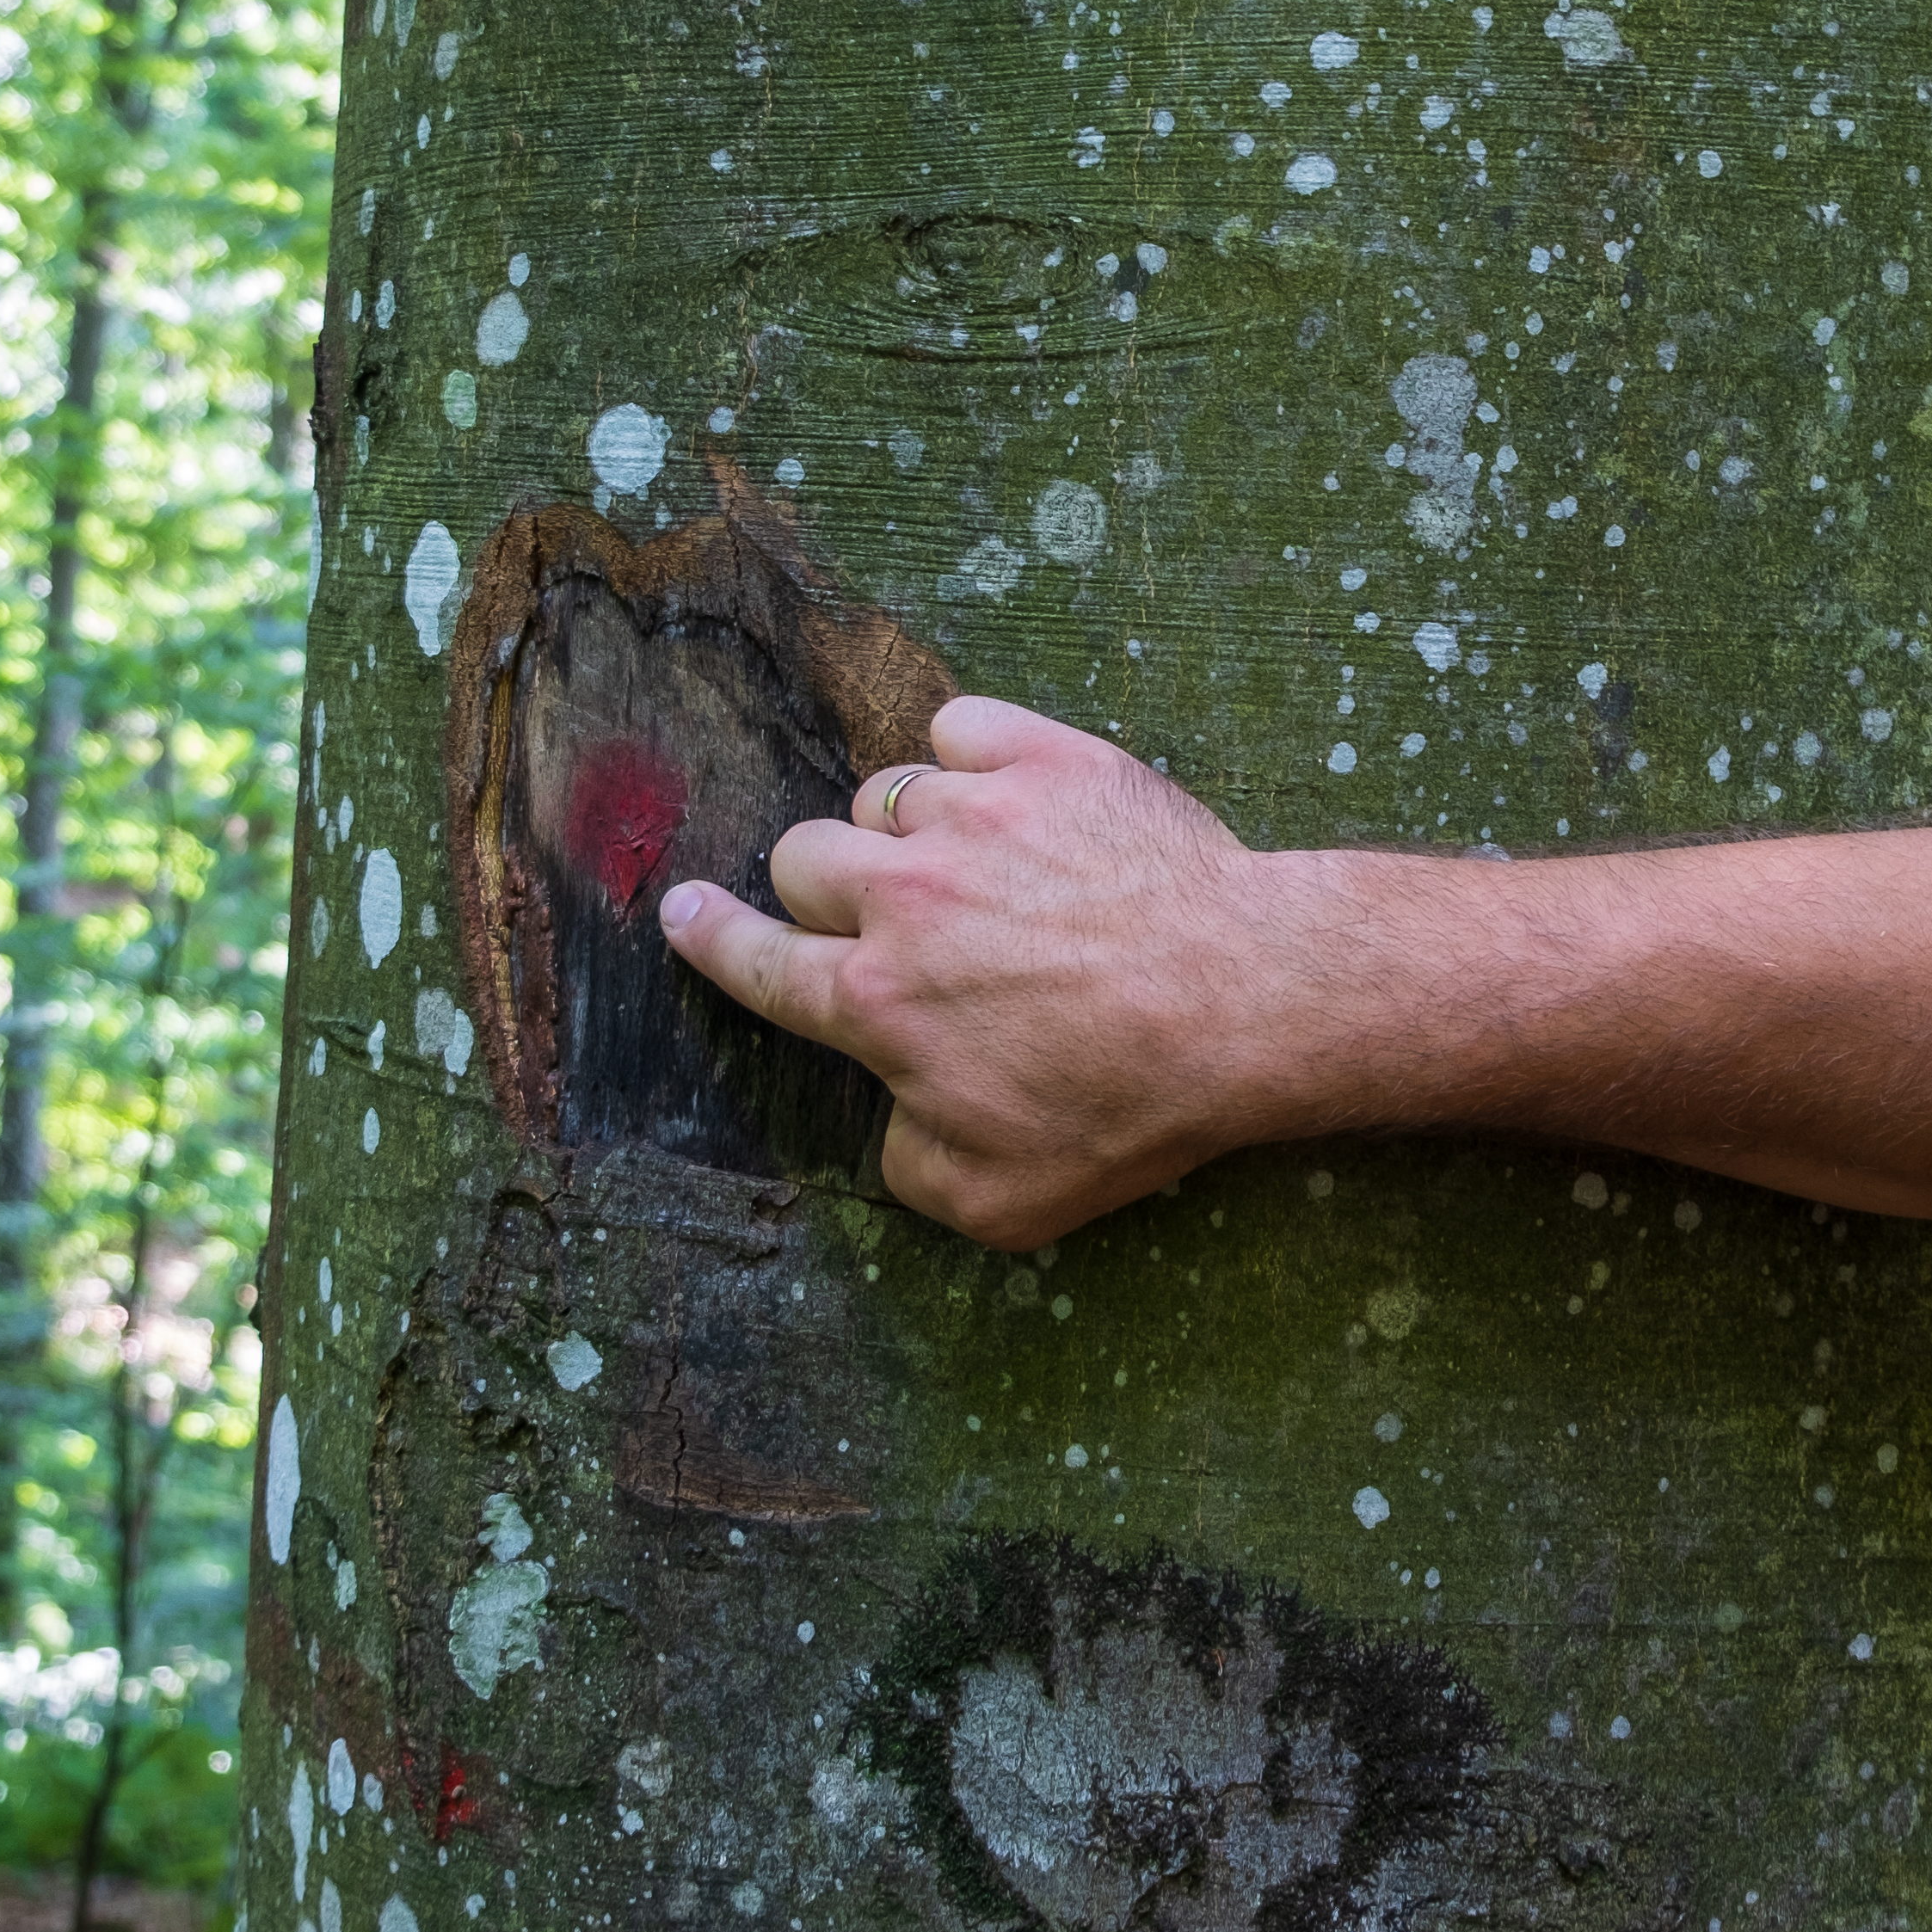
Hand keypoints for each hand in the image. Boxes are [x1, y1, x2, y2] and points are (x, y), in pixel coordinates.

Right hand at [660, 692, 1297, 1247]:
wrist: (1251, 1001)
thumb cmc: (1133, 1105)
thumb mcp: (1004, 1202)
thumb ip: (909, 1169)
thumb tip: (892, 1123)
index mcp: (877, 1004)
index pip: (758, 965)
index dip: (710, 939)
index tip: (680, 911)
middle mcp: (903, 900)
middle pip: (803, 858)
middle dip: (824, 886)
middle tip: (889, 914)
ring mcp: (972, 818)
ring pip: (885, 793)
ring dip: (908, 829)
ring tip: (977, 868)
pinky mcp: (1044, 760)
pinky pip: (959, 728)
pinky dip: (971, 754)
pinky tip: (1010, 793)